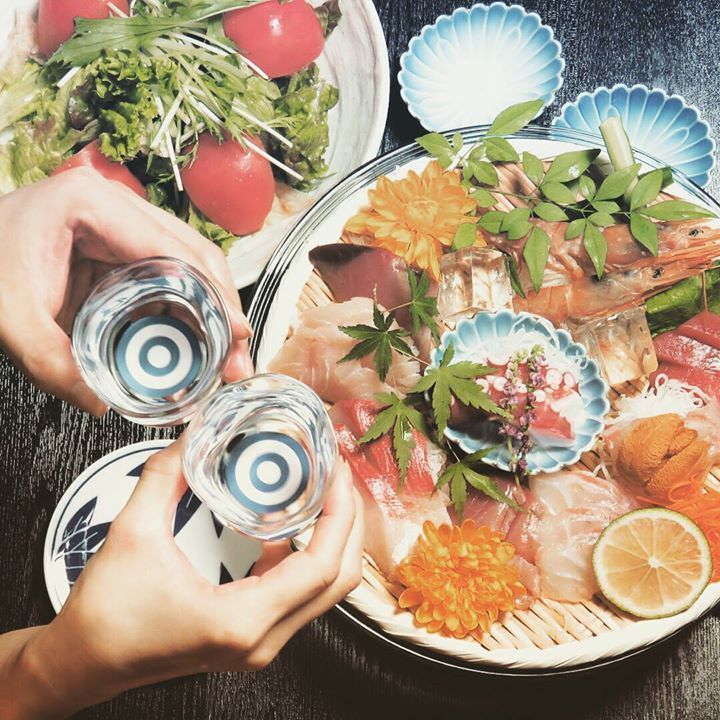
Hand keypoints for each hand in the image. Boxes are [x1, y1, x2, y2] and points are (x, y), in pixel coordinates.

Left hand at [0, 169, 253, 414]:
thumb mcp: (10, 319)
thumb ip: (51, 363)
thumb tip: (99, 401)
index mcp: (92, 205)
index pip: (174, 249)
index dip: (214, 293)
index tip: (237, 332)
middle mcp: (118, 206)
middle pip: (197, 254)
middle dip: (225, 308)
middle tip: (237, 358)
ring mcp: (126, 224)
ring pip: (192, 265)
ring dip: (214, 311)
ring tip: (225, 357)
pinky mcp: (125, 246)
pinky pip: (172, 276)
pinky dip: (190, 310)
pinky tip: (196, 342)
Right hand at [5, 438, 361, 718]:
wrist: (85, 661)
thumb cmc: (106, 613)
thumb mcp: (133, 532)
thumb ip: (166, 475)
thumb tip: (197, 431)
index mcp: (241, 620)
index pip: (322, 566)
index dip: (340, 513)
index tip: (338, 472)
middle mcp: (262, 639)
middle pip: (338, 579)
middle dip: (348, 520)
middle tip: (338, 473)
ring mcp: (261, 642)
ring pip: (325, 589)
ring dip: (333, 536)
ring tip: (324, 490)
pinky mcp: (253, 635)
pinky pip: (299, 593)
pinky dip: (307, 554)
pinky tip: (288, 523)